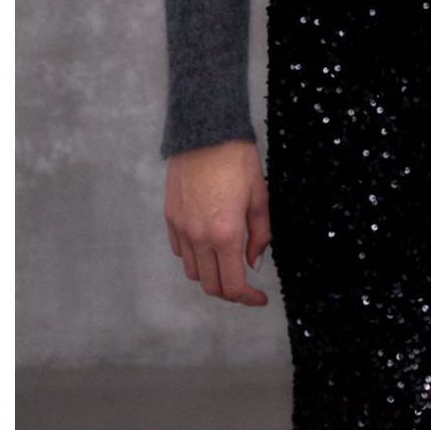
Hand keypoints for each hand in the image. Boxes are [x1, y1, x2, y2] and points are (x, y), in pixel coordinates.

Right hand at [164, 140, 271, 306]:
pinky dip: (195, 258)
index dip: (248, 299)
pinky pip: (180, 251)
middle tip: (246, 287)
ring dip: (211, 276)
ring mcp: (181, 227)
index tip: (260, 298)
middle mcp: (199, 236)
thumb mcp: (260, 197)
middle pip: (210, 285)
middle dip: (231, 292)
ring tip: (228, 265)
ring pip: (193, 271)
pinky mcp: (170, 216)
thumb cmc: (237, 159)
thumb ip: (260, 235)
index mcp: (225, 234)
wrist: (206, 131)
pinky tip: (209, 246)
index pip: (233, 285)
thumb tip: (254, 262)